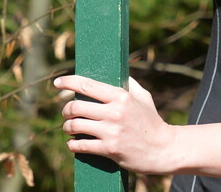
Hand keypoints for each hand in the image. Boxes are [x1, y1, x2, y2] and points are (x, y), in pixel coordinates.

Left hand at [54, 75, 175, 174]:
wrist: (163, 149)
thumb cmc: (152, 121)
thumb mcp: (143, 97)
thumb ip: (128, 83)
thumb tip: (114, 70)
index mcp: (121, 96)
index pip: (87, 85)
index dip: (68, 82)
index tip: (57, 83)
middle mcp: (114, 112)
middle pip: (76, 107)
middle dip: (66, 110)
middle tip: (66, 112)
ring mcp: (111, 131)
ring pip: (75, 126)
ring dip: (67, 127)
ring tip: (68, 128)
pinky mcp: (109, 149)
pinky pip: (81, 146)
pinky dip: (72, 145)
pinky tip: (72, 144)